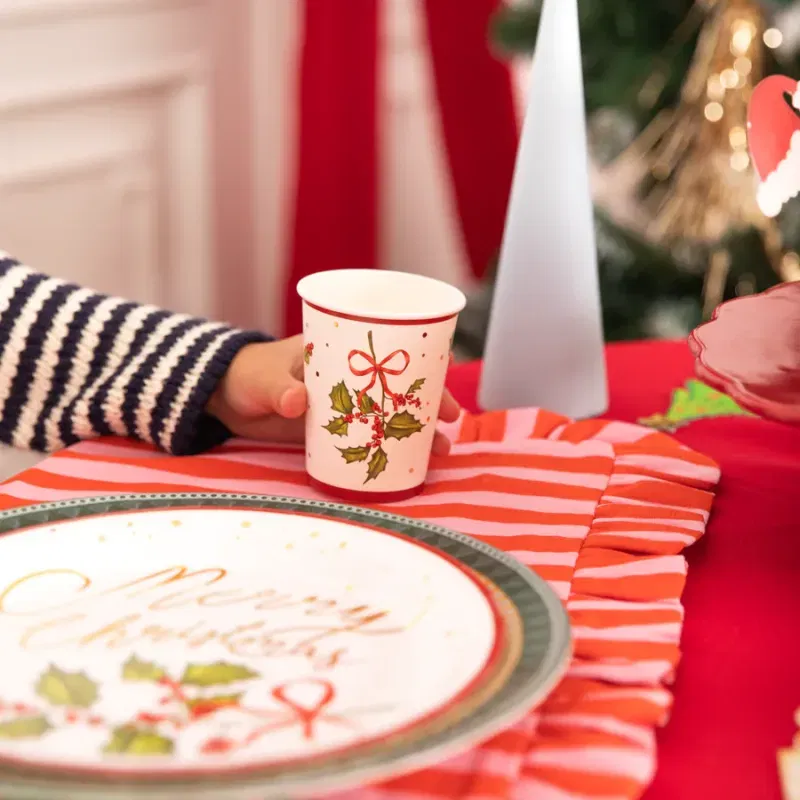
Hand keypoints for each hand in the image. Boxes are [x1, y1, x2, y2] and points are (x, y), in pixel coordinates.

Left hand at [207, 335, 459, 454]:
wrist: (224, 398)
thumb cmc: (246, 374)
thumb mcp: (263, 378)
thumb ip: (279, 389)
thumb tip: (298, 402)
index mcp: (339, 350)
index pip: (389, 346)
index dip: (422, 355)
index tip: (446, 368)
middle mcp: (350, 377)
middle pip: (400, 384)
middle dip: (430, 399)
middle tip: (450, 418)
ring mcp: (346, 405)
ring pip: (391, 414)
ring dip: (417, 429)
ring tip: (441, 449)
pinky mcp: (335, 430)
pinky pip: (371, 437)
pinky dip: (391, 447)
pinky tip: (412, 464)